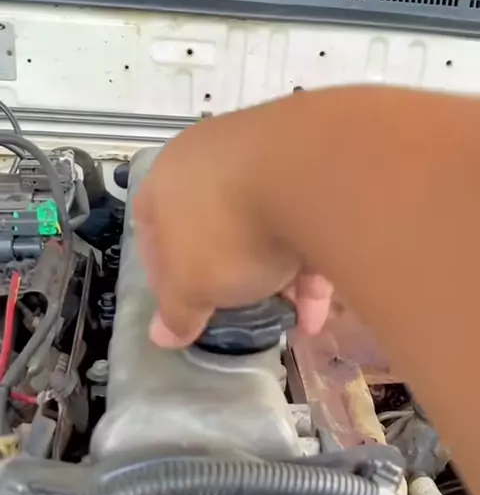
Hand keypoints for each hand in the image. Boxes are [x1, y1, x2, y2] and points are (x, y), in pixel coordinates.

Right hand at [134, 111, 331, 347]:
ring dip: (275, 276)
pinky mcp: (319, 173)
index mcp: (169, 177)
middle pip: (214, 225)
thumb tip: (162, 335)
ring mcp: (272, 159)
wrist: (309, 177)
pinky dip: (309, 270)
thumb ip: (176, 312)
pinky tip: (314, 315)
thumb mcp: (189, 285)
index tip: (182, 305)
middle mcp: (216, 158)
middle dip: (225, 272)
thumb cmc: (225, 229)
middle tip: (234, 309)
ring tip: (283, 318)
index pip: (154, 227)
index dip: (165, 273)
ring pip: (266, 226)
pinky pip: (308, 227)